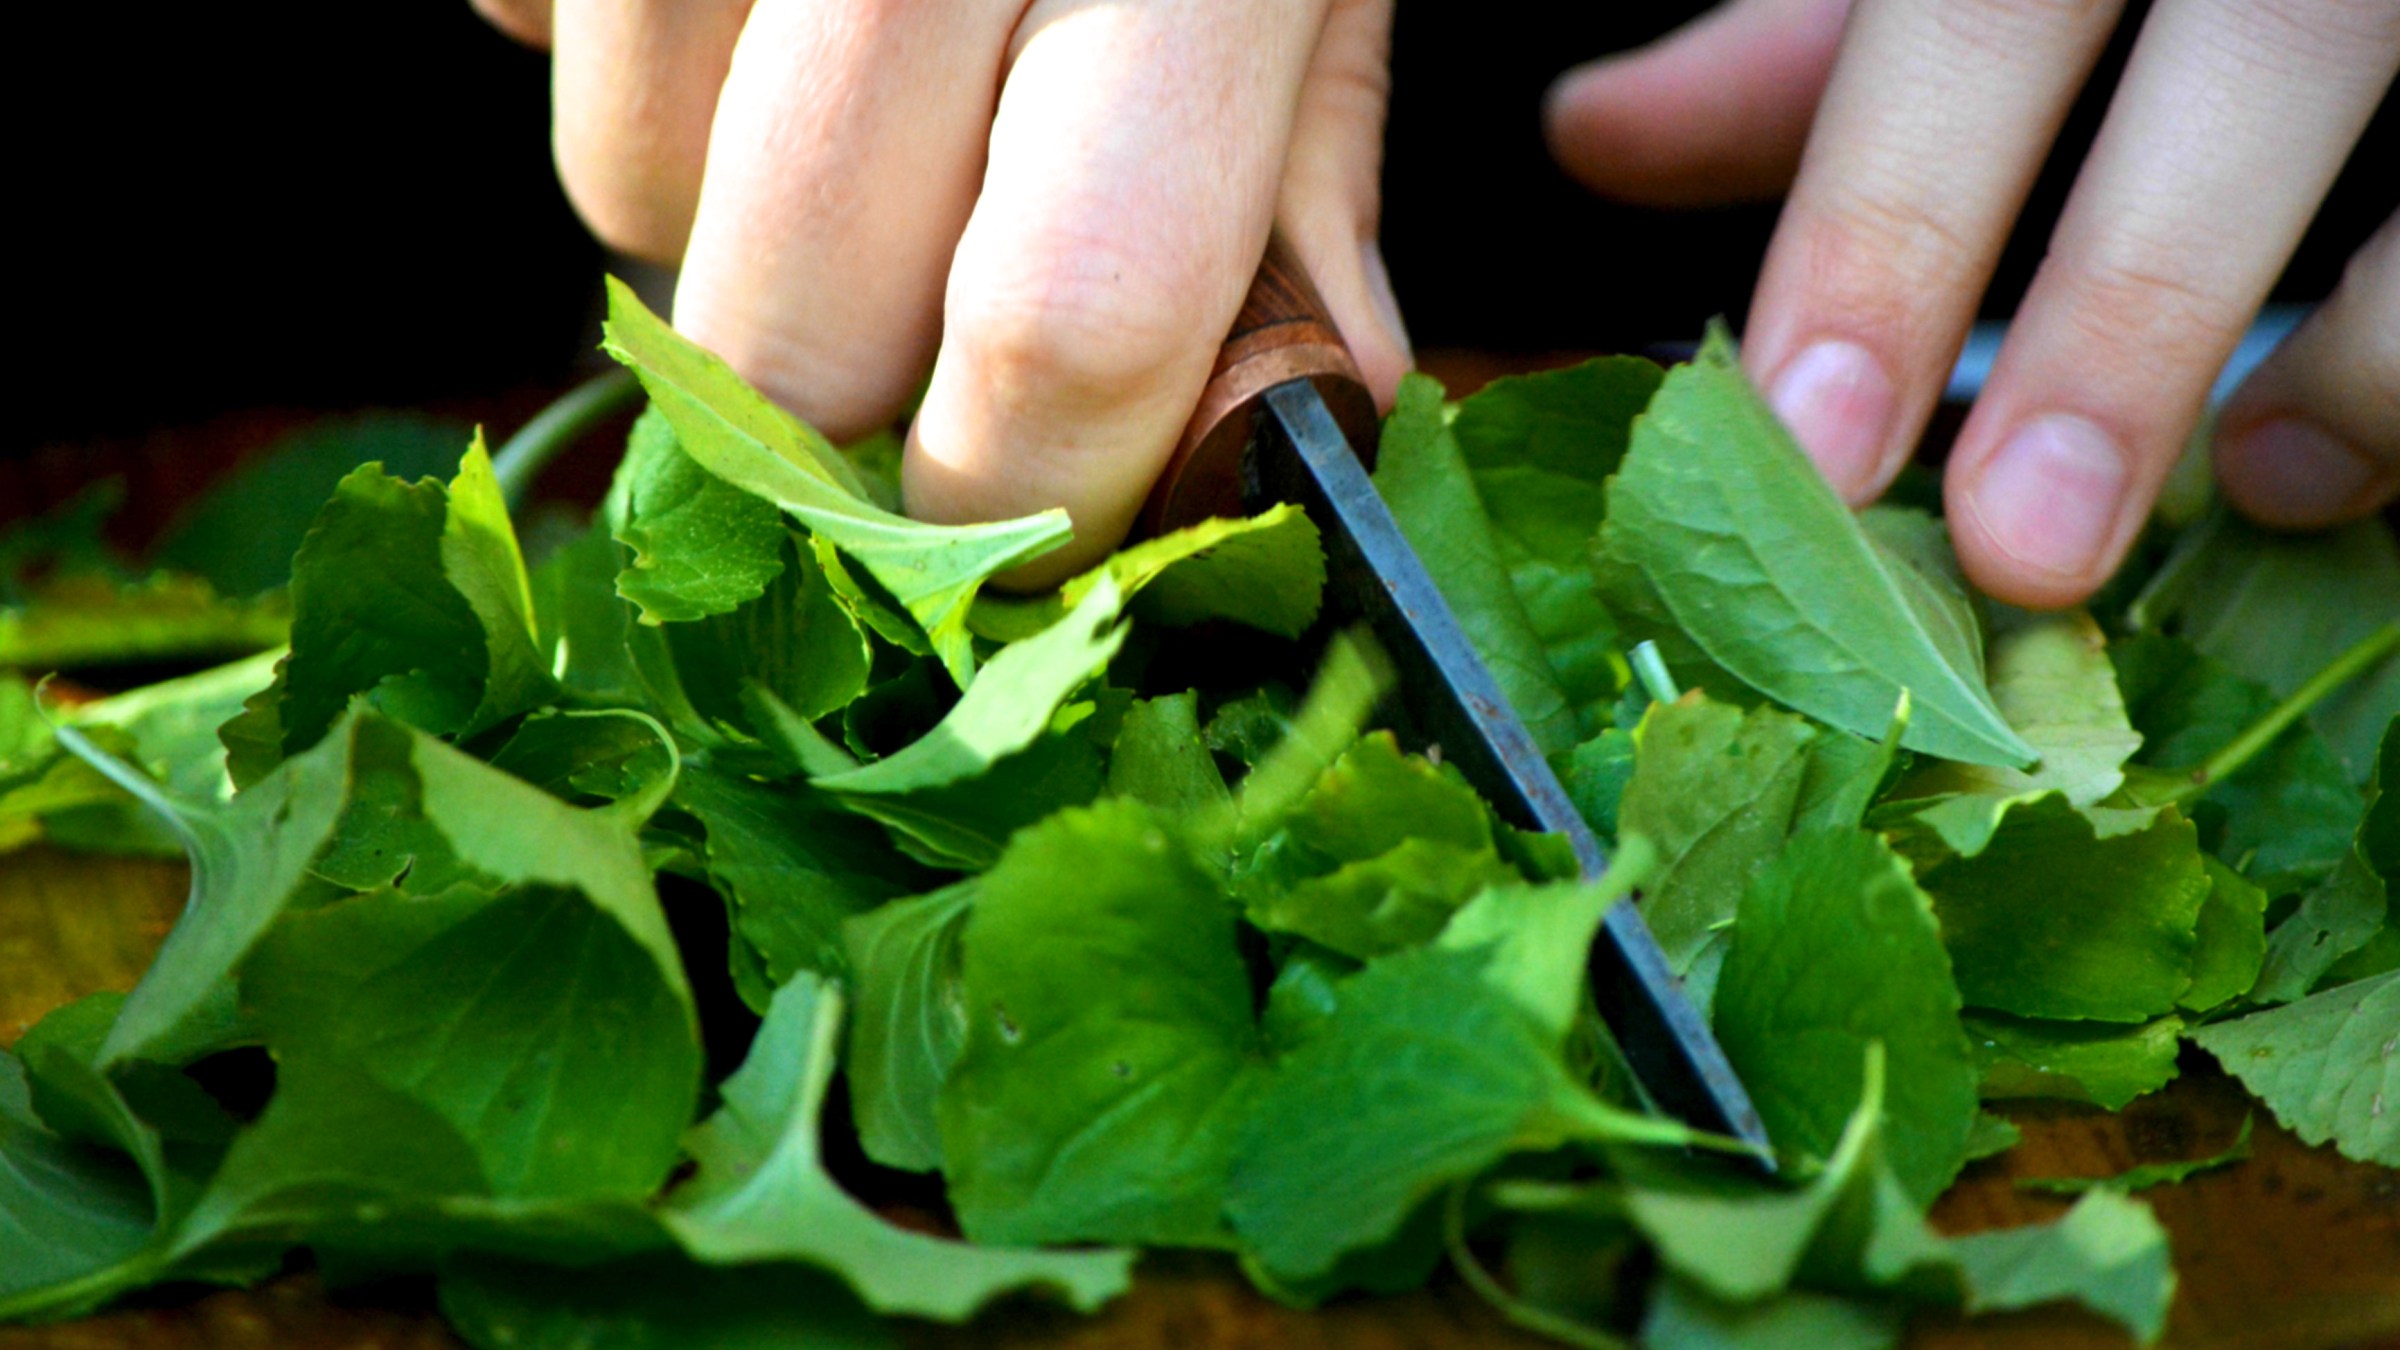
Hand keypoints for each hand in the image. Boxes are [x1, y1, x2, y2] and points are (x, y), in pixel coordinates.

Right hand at [470, 0, 1409, 583]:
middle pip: (794, 315)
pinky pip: (516, 31)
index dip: (1023, 497)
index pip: (1068, 319)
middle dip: (839, 405)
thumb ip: (1308, 179)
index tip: (1019, 532)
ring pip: (625, 190)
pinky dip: (624, 64)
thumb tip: (1299, 425)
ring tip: (845, 101)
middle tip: (915, 328)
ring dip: (726, 225)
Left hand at [1546, 0, 2399, 607]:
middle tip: (2023, 548)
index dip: (1889, 219)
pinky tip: (2330, 468)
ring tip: (2258, 491)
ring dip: (2361, 353)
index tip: (1810, 431)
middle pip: (2253, 50)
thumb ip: (1809, 56)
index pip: (1967, 15)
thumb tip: (1588, 131)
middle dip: (2125, 307)